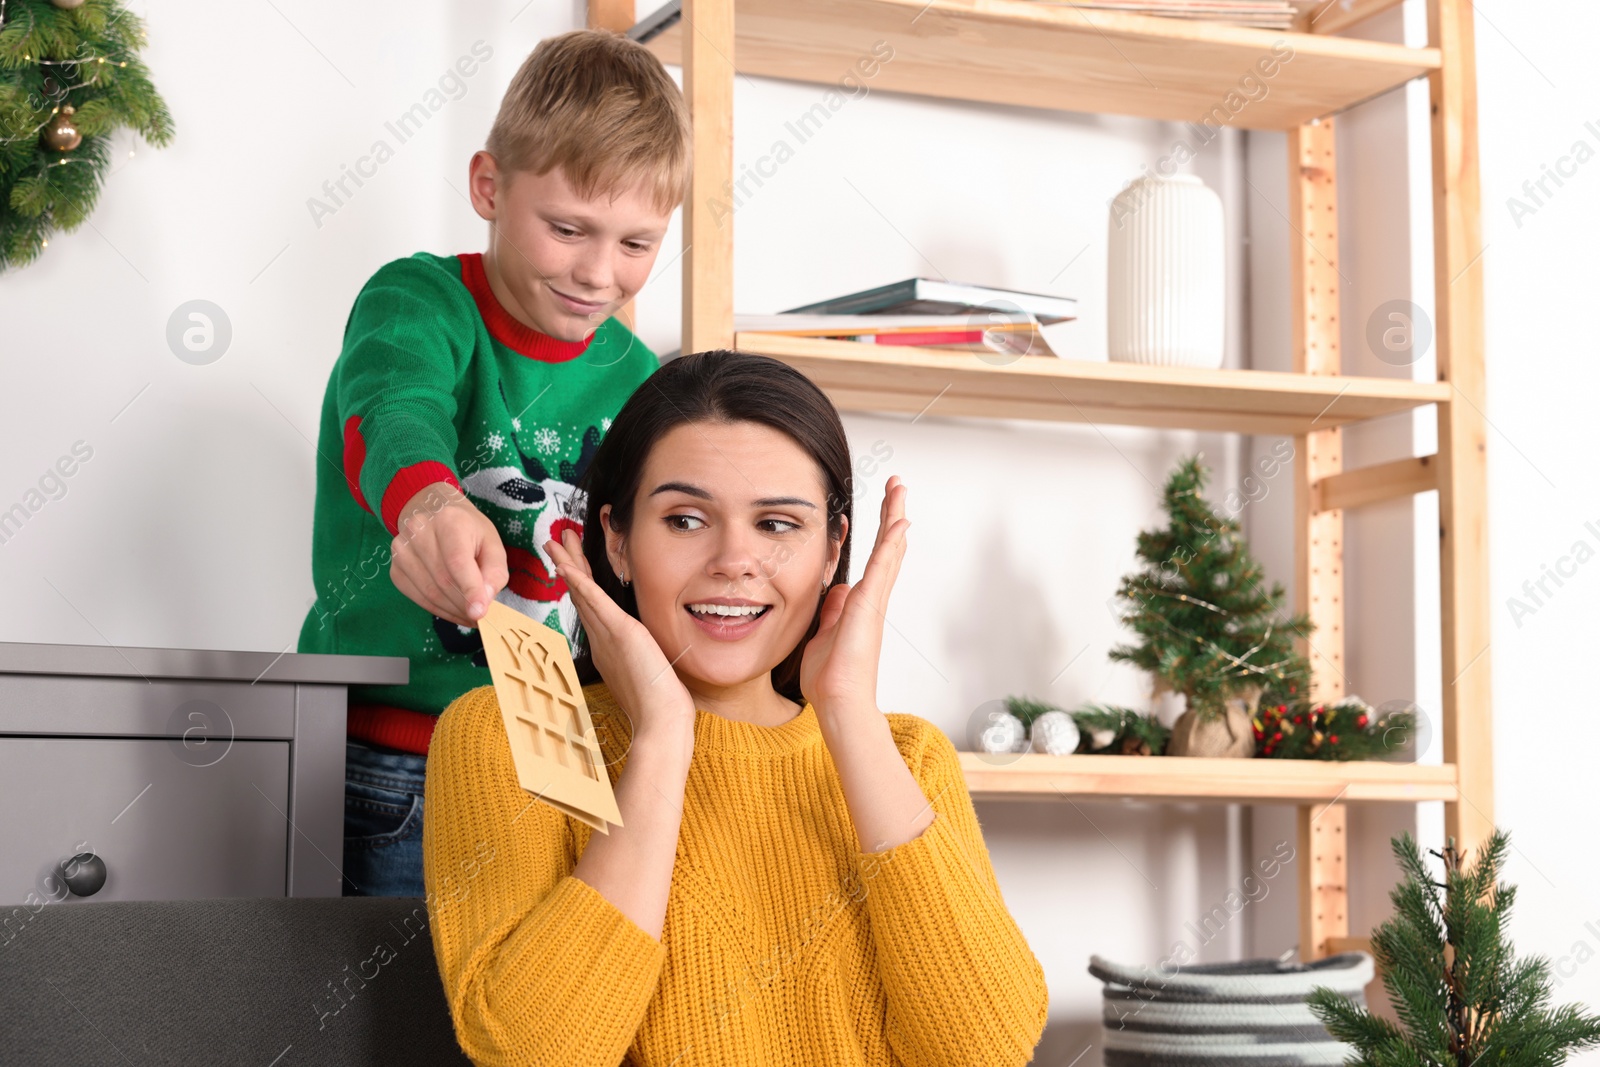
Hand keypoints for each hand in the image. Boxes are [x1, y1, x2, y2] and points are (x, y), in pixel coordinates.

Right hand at [389, 482, 507, 627]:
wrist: (436, 514)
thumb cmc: (469, 532)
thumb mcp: (492, 545)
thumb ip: (494, 573)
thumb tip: (482, 602)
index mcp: (449, 520)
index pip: (457, 561)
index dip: (469, 589)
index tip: (480, 613)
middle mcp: (419, 531)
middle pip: (443, 580)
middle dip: (464, 605)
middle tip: (481, 616)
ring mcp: (402, 549)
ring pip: (429, 593)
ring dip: (453, 611)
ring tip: (469, 615)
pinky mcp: (395, 567)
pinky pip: (418, 597)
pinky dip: (438, 609)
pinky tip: (453, 610)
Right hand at [545, 527, 696, 734]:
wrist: (661, 722)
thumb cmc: (658, 706)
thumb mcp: (645, 674)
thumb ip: (638, 661)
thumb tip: (642, 657)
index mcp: (607, 649)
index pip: (590, 608)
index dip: (578, 583)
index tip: (570, 564)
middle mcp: (602, 640)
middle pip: (580, 595)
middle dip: (568, 565)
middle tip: (556, 541)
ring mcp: (608, 636)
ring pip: (582, 593)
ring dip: (569, 564)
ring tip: (555, 541)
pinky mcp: (620, 632)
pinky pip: (595, 602)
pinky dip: (580, 582)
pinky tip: (567, 566)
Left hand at [799, 475, 909, 720]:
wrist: (838, 702)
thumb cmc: (831, 679)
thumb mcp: (824, 635)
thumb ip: (832, 612)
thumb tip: (837, 592)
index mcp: (860, 605)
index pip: (874, 561)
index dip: (879, 534)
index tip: (883, 512)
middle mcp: (872, 600)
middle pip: (887, 549)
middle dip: (892, 516)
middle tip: (898, 487)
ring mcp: (873, 602)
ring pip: (888, 551)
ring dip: (894, 519)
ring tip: (899, 490)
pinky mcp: (868, 606)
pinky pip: (881, 568)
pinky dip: (891, 544)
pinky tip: (899, 523)